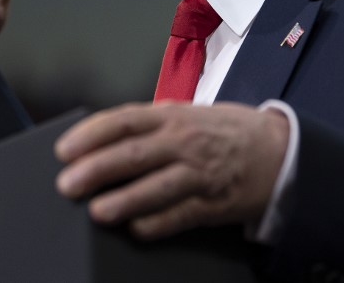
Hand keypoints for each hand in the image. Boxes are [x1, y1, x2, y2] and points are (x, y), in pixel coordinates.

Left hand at [54, 102, 288, 238]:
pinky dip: (156, 223)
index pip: (123, 120)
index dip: (90, 134)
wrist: (279, 150)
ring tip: (96, 211)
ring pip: (156, 186)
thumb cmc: (225, 131)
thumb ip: (150, 124)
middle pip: (133, 153)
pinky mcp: (214, 203)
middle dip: (96, 169)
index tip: (64, 149)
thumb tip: (101, 138)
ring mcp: (199, 172)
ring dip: (124, 200)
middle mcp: (183, 141)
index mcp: (172, 115)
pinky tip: (135, 228)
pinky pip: (181, 215)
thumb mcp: (188, 114)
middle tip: (67, 184)